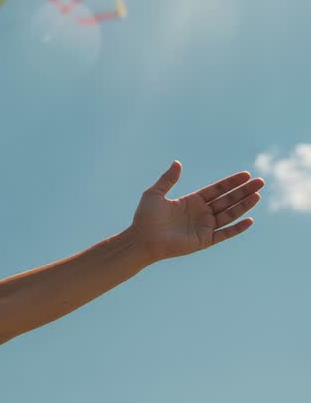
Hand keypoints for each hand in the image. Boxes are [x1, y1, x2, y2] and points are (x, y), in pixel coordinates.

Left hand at [130, 161, 263, 263]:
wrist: (142, 240)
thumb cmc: (145, 218)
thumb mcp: (155, 194)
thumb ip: (168, 179)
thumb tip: (177, 162)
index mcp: (191, 201)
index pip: (217, 189)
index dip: (231, 182)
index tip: (246, 175)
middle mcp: (201, 213)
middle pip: (227, 199)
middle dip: (243, 191)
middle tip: (260, 181)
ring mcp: (204, 227)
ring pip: (229, 214)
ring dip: (244, 205)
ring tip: (257, 195)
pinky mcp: (205, 240)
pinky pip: (225, 233)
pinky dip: (237, 228)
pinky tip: (250, 220)